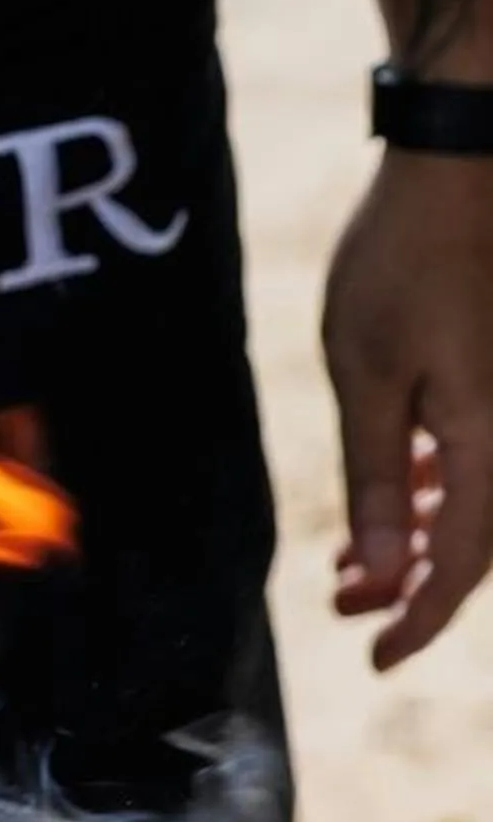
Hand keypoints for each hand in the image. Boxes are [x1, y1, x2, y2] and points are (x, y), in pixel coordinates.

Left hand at [323, 150, 492, 669]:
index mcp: (492, 441)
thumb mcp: (367, 379)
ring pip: (482, 500)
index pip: (460, 565)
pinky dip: (440, 486)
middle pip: (479, 542)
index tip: (374, 659)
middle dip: (411, 583)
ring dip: (421, 536)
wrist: (466, 162)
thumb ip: (374, 479)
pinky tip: (396, 491)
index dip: (419, 620)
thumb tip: (382, 572)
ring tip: (352, 563)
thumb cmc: (404, 261)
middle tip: (343, 606)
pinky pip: (486, 456)